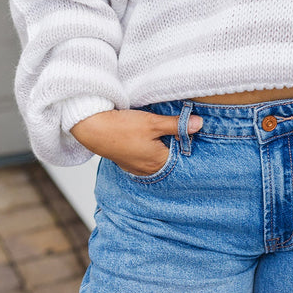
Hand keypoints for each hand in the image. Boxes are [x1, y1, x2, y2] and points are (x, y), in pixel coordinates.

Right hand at [70, 108, 202, 175]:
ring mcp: (136, 167)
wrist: (93, 129)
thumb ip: (177, 125)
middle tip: (178, 127)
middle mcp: (148, 169)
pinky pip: (145, 156)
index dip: (187, 141)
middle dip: (175, 143)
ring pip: (157, 156)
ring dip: (161, 144)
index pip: (182, 155)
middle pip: (170, 156)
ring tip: (162, 130)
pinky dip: (149, 147)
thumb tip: (199, 124)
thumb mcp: (153, 123)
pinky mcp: (127, 161)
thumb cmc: (123, 127)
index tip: (191, 129)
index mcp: (158, 163)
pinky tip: (147, 136)